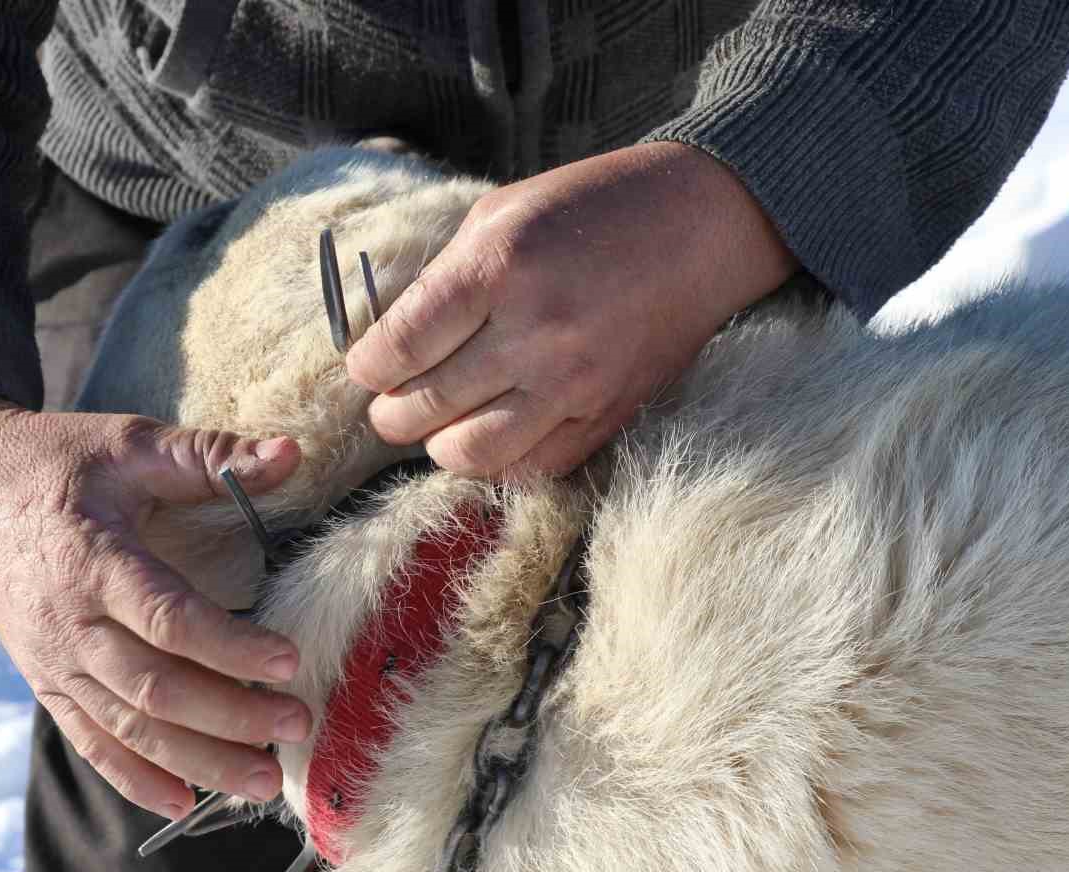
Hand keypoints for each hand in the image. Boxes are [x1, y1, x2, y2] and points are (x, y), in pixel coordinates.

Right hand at [0, 395, 312, 819]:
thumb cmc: (55, 460)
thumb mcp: (130, 442)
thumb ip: (211, 454)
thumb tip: (295, 451)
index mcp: (91, 559)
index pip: (167, 618)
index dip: (230, 646)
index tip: (290, 660)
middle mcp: (67, 623)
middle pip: (154, 688)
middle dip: (230, 717)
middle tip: (296, 726)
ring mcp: (51, 660)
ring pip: (128, 728)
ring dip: (198, 762)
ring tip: (263, 783)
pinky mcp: (44, 681)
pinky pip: (89, 741)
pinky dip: (134, 779)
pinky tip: (185, 804)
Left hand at [347, 141, 797, 475]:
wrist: (699, 226)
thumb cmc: (589, 208)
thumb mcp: (500, 214)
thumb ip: (441, 279)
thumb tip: (387, 340)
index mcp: (499, 268)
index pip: (399, 347)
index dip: (368, 365)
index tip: (368, 365)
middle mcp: (536, 331)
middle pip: (424, 407)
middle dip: (391, 411)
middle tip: (393, 400)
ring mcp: (576, 383)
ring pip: (470, 453)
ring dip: (439, 443)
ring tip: (440, 420)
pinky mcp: (607, 416)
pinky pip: (530, 467)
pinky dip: (498, 458)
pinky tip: (494, 427)